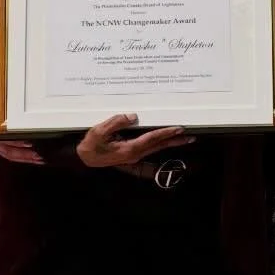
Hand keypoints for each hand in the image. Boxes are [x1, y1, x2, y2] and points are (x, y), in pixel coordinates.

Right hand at [0, 92, 42, 164]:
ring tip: (39, 159)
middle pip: (8, 150)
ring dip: (25, 159)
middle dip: (24, 154)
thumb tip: (2, 99)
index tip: (27, 141)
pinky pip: (10, 155)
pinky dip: (22, 159)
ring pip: (10, 155)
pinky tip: (33, 159)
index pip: (1, 137)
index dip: (14, 141)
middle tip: (39, 153)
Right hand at [76, 114, 194, 167]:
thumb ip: (115, 122)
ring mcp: (134, 155)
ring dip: (170, 142)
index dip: (165, 132)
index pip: (151, 138)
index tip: (178, 128)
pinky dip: (160, 142)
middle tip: (190, 136)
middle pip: (159, 145)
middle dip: (175, 140)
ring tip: (184, 138)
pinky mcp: (132, 154)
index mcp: (129, 148)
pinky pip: (150, 147)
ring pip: (156, 147)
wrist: (84, 159)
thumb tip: (132, 116)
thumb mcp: (98, 131)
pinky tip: (165, 140)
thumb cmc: (90, 145)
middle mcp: (135, 154)